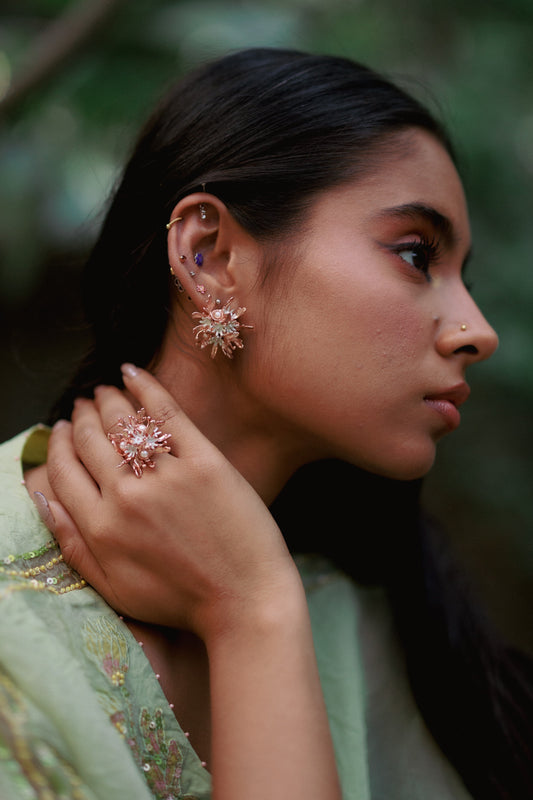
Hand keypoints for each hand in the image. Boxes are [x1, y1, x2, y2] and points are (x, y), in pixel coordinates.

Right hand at [46, 365, 297, 639]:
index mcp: (100, 528)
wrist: (245, 601)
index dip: (58, 445)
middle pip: (90, 440)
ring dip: (107, 400)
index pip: (63, 471)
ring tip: (105, 391)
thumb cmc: (180, 599)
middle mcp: (126, 497)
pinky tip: (132, 373)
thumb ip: (71, 543)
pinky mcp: (204, 461)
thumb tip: (41, 496)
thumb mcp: (113, 587)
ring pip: (122, 422)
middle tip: (84, 405)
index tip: (62, 430)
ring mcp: (166, 476)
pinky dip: (145, 388)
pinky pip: (166, 413)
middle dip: (82, 417)